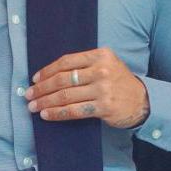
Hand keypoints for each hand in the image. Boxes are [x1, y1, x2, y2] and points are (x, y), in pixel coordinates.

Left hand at [25, 48, 149, 128]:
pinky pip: (74, 110)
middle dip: (42, 88)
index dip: (47, 71)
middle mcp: (102, 70)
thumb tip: (51, 75)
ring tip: (34, 106)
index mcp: (100, 55)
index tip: (35, 79)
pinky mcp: (104, 107)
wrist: (141, 100)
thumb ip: (84, 65)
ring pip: (66, 96)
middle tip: (29, 95)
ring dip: (46, 102)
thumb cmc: (118, 82)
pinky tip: (47, 115)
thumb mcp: (106, 64)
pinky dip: (58, 113)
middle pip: (63, 79)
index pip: (67, 61)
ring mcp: (103, 89)